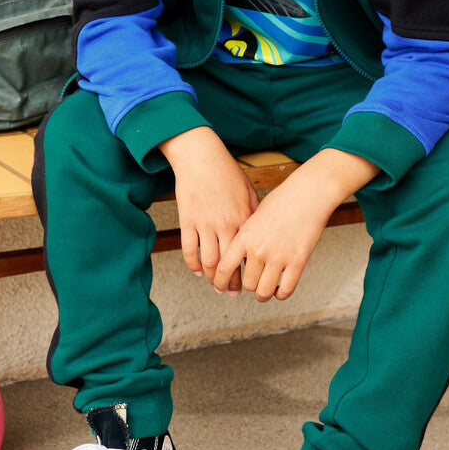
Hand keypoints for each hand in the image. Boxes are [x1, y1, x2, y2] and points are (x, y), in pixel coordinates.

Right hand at [160, 128, 260, 294]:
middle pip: (229, 264)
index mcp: (244, 218)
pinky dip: (193, 265)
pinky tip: (198, 271)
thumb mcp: (248, 191)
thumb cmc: (226, 171)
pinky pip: (189, 250)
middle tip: (231, 293)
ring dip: (212, 279)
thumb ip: (254, 213)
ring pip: (209, 262)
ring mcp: (205, 224)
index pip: (249, 254)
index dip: (250, 272)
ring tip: (215, 286)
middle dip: (230, 283)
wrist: (200, 156)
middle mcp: (226, 225)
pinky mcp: (188, 221)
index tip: (251, 281)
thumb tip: (260, 231)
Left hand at [211, 167, 338, 300]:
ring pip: (263, 291)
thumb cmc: (282, 201)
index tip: (221, 288)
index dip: (220, 282)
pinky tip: (280, 289)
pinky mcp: (298, 261)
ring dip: (263, 295)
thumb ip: (245, 237)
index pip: (224, 268)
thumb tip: (236, 256)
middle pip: (246, 283)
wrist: (307, 194)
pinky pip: (286, 289)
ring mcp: (278, 256)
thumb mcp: (254, 216)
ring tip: (264, 291)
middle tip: (251, 285)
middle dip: (248, 287)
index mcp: (244, 236)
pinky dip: (281, 294)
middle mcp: (259, 249)